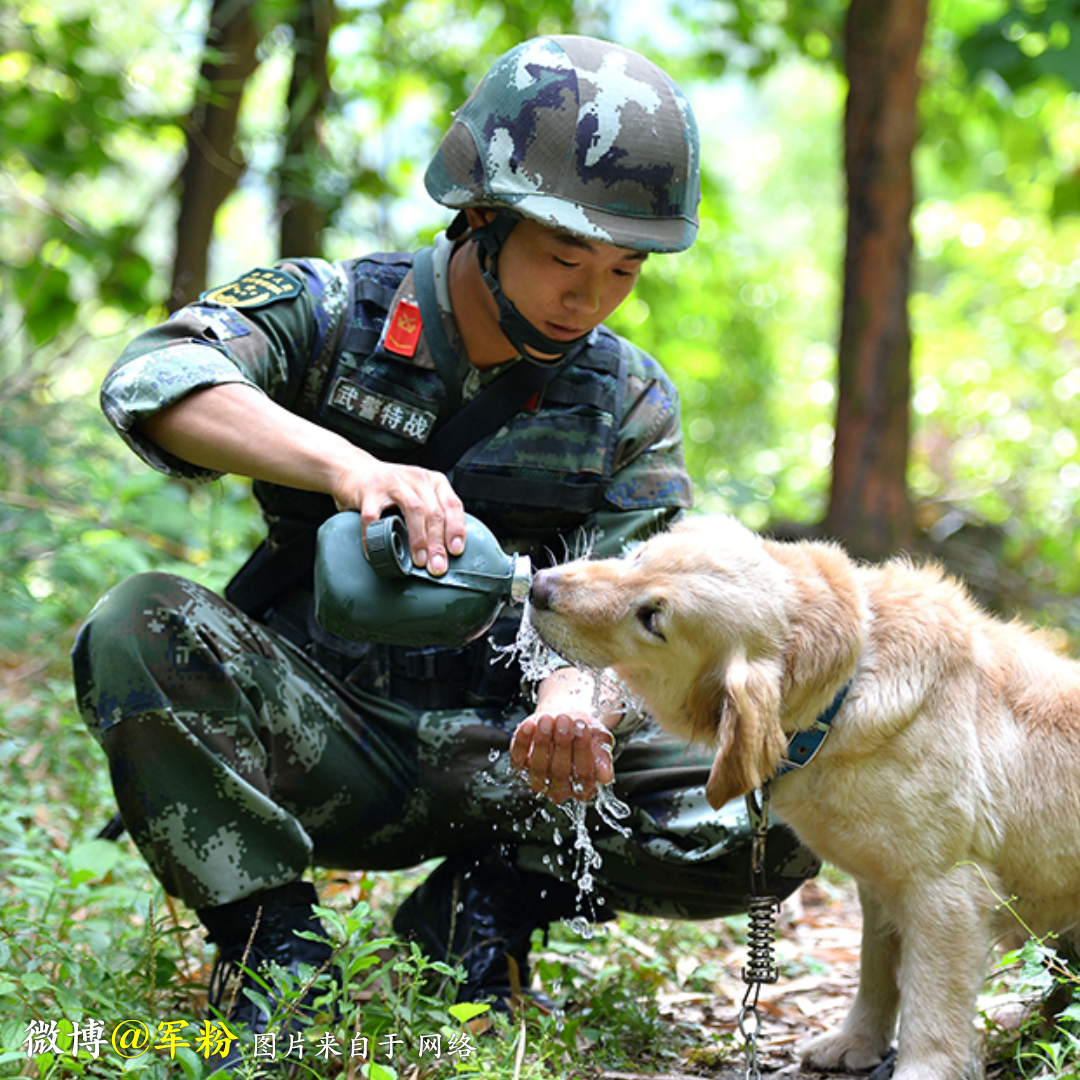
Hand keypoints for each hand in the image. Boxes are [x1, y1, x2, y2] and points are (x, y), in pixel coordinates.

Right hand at [332, 457, 466, 575]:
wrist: (356, 471)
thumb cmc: (392, 490)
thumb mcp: (419, 495)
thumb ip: (434, 514)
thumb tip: (447, 550)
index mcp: (433, 481)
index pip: (452, 504)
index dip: (456, 528)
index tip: (455, 550)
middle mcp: (416, 479)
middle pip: (434, 512)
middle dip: (438, 543)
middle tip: (437, 565)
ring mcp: (392, 483)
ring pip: (413, 510)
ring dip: (418, 539)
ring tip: (419, 560)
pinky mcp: (369, 492)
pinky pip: (374, 517)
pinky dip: (376, 537)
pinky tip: (377, 553)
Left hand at [510, 709, 614, 803]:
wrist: (564, 720)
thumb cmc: (582, 733)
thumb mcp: (599, 741)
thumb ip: (603, 757)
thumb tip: (606, 777)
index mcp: (583, 789)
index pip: (583, 775)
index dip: (583, 750)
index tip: (583, 728)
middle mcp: (560, 790)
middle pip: (560, 771)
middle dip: (562, 743)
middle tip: (564, 720)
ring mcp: (538, 781)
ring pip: (539, 766)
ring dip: (542, 741)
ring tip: (547, 719)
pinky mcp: (520, 767)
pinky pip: (518, 756)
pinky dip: (522, 740)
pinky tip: (529, 725)